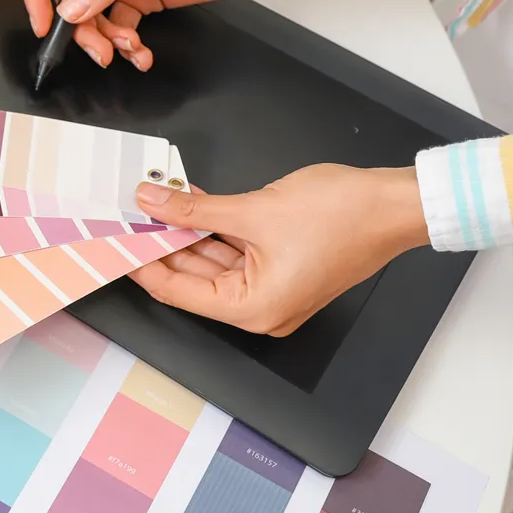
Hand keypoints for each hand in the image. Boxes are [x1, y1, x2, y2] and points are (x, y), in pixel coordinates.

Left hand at [127, 165, 430, 334]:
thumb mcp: (253, 210)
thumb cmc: (344, 215)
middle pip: (193, 278)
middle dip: (161, 243)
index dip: (142, 263)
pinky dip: (213, 232)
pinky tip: (188, 207)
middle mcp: (261, 309)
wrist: (396, 203)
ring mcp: (273, 292)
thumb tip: (152, 203)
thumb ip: (194, 210)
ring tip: (155, 204)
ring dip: (186, 234)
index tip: (115, 239)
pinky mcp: (283, 271)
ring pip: (213, 263)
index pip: (176, 291)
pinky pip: (236, 255)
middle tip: (131, 214)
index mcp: (253, 308)